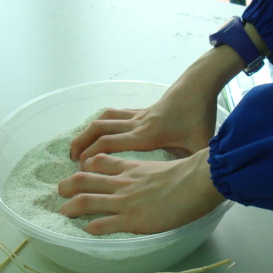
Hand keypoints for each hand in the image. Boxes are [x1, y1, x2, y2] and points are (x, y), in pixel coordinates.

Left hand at [58, 148, 224, 233]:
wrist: (196, 181)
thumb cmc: (190, 172)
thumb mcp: (167, 163)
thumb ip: (158, 170)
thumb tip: (165, 175)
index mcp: (132, 167)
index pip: (100, 161)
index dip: (87, 165)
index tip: (81, 170)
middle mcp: (122, 183)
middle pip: (85, 179)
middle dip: (68, 185)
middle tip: (60, 190)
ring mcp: (125, 201)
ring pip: (86, 201)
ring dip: (70, 207)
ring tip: (62, 211)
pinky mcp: (132, 220)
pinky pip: (102, 225)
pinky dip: (90, 228)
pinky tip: (86, 231)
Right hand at [70, 83, 217, 165]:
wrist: (198, 86)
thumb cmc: (200, 116)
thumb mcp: (199, 146)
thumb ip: (192, 166)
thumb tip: (189, 185)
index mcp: (147, 135)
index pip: (109, 144)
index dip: (91, 155)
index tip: (81, 170)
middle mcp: (137, 124)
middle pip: (99, 129)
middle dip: (81, 144)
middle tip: (72, 161)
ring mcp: (138, 115)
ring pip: (104, 119)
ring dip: (87, 131)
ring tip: (78, 147)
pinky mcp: (141, 110)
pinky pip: (114, 114)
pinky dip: (101, 122)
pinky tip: (98, 132)